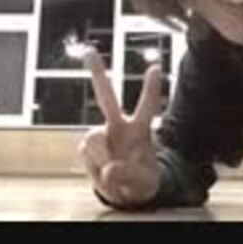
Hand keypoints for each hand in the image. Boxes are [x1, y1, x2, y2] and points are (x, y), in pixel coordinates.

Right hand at [77, 48, 162, 206]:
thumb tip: (110, 169)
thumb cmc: (140, 181)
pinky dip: (95, 171)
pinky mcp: (87, 148)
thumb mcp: (144, 183)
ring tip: (114, 175)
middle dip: (97, 73)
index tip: (155, 67)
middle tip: (89, 50)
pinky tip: (104, 176)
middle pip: (106, 96)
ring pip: (93, 140)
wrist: (125, 192)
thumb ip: (129, 176)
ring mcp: (101, 136)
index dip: (150, 89)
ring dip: (102, 161)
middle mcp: (117, 126)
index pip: (147, 106)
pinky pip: (87, 157)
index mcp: (139, 130)